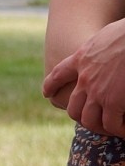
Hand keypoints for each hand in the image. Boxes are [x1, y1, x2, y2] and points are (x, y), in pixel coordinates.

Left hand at [42, 18, 124, 136]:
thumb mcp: (106, 35)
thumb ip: (100, 46)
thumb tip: (106, 46)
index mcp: (82, 58)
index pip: (59, 74)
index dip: (51, 85)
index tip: (47, 94)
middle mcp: (85, 78)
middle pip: (73, 107)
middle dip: (81, 117)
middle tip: (93, 121)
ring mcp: (98, 92)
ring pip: (88, 119)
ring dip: (99, 127)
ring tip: (111, 129)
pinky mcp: (114, 101)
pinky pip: (111, 123)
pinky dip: (118, 130)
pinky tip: (123, 131)